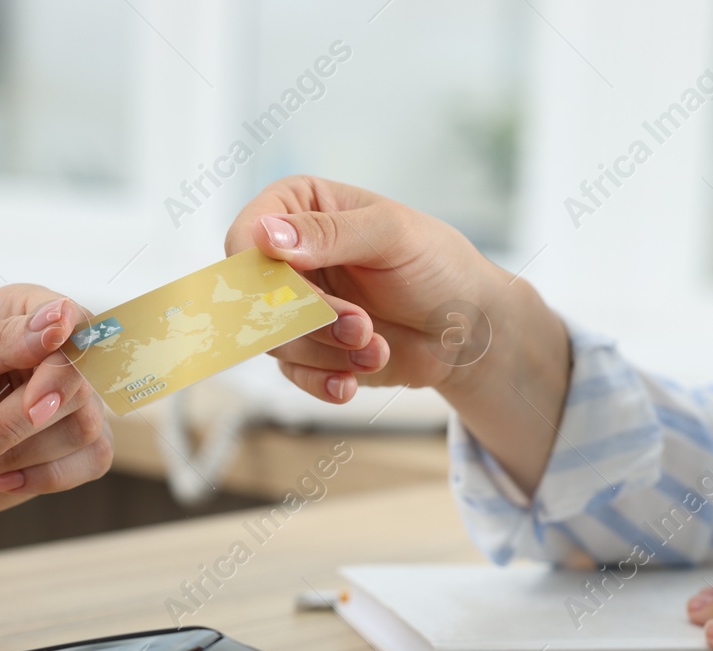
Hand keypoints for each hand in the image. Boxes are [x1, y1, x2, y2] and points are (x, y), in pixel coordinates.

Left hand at [0, 284, 112, 569]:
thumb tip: (60, 322)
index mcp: (21, 313)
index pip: (68, 317)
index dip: (65, 337)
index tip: (51, 345)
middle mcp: (55, 353)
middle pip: (75, 382)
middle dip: (13, 423)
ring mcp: (73, 402)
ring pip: (83, 427)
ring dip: (14, 454)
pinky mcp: (78, 448)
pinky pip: (92, 460)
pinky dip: (42, 477)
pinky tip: (1, 479)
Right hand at [225, 176, 569, 493]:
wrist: (467, 326)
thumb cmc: (437, 264)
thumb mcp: (390, 235)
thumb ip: (328, 232)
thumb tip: (266, 235)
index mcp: (297, 206)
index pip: (245, 239)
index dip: (263, 274)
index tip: (302, 295)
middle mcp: (286, 256)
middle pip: (255, 297)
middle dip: (310, 320)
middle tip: (361, 327)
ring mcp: (294, 305)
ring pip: (274, 339)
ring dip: (327, 351)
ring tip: (375, 347)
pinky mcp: (307, 349)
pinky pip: (292, 373)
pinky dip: (323, 380)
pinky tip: (351, 382)